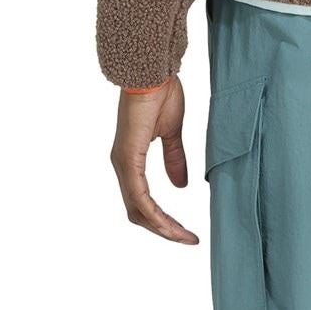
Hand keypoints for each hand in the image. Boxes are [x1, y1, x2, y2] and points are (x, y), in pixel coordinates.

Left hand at [109, 76, 198, 243]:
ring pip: (138, 211)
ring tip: (184, 237)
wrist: (152, 71)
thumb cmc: (161, 92)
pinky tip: (170, 224)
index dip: (163, 220)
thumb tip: (180, 187)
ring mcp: (123, 164)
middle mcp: (122, 167)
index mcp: (131, 161)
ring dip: (161, 228)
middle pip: (138, 214)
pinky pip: (139, 198)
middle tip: (187, 238)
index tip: (186, 232)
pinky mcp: (128, 159)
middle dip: (163, 230)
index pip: (143, 203)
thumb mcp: (172, 131)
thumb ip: (174, 159)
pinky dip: (155, 215)